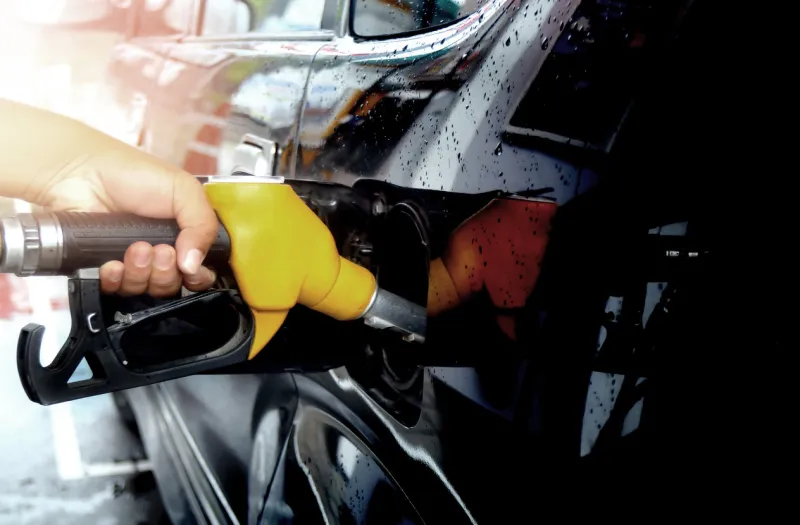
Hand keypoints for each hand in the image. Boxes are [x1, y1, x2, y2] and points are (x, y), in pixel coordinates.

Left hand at [35, 145, 218, 296]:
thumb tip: (194, 266)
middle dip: (167, 272)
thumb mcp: (184, 190)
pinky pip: (113, 289)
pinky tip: (112, 263)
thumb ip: (203, 226)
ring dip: (142, 273)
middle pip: (172, 286)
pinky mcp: (101, 270)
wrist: (81, 171)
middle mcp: (159, 255)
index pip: (199, 273)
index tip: (191, 270)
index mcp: (184, 237)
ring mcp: (130, 265)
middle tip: (160, 250)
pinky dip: (115, 280)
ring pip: (144, 289)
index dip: (198, 278)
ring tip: (135, 248)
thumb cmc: (134, 174)